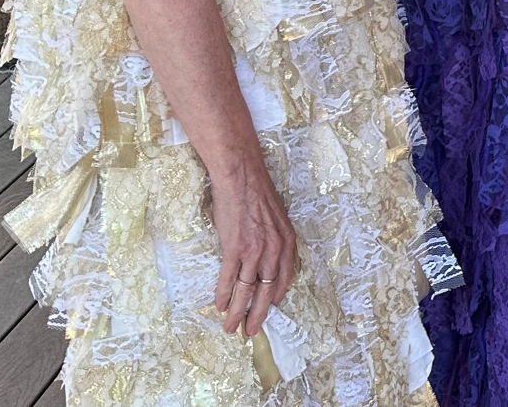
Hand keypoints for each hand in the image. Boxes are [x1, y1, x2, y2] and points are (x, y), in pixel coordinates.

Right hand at [210, 157, 296, 337]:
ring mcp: (255, 250)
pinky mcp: (235, 248)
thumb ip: (274, 239)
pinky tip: (220, 306)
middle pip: (267, 291)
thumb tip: (265, 256)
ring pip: (247, 290)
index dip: (275, 298)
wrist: (242, 176)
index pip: (284, 279)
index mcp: (287, 242)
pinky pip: (230, 278)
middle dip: (258, 314)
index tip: (269, 311)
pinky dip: (224, 295)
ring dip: (238, 311)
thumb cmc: (257, 193)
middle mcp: (275, 249)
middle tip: (251, 331)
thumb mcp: (276, 218)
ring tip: (231, 327)